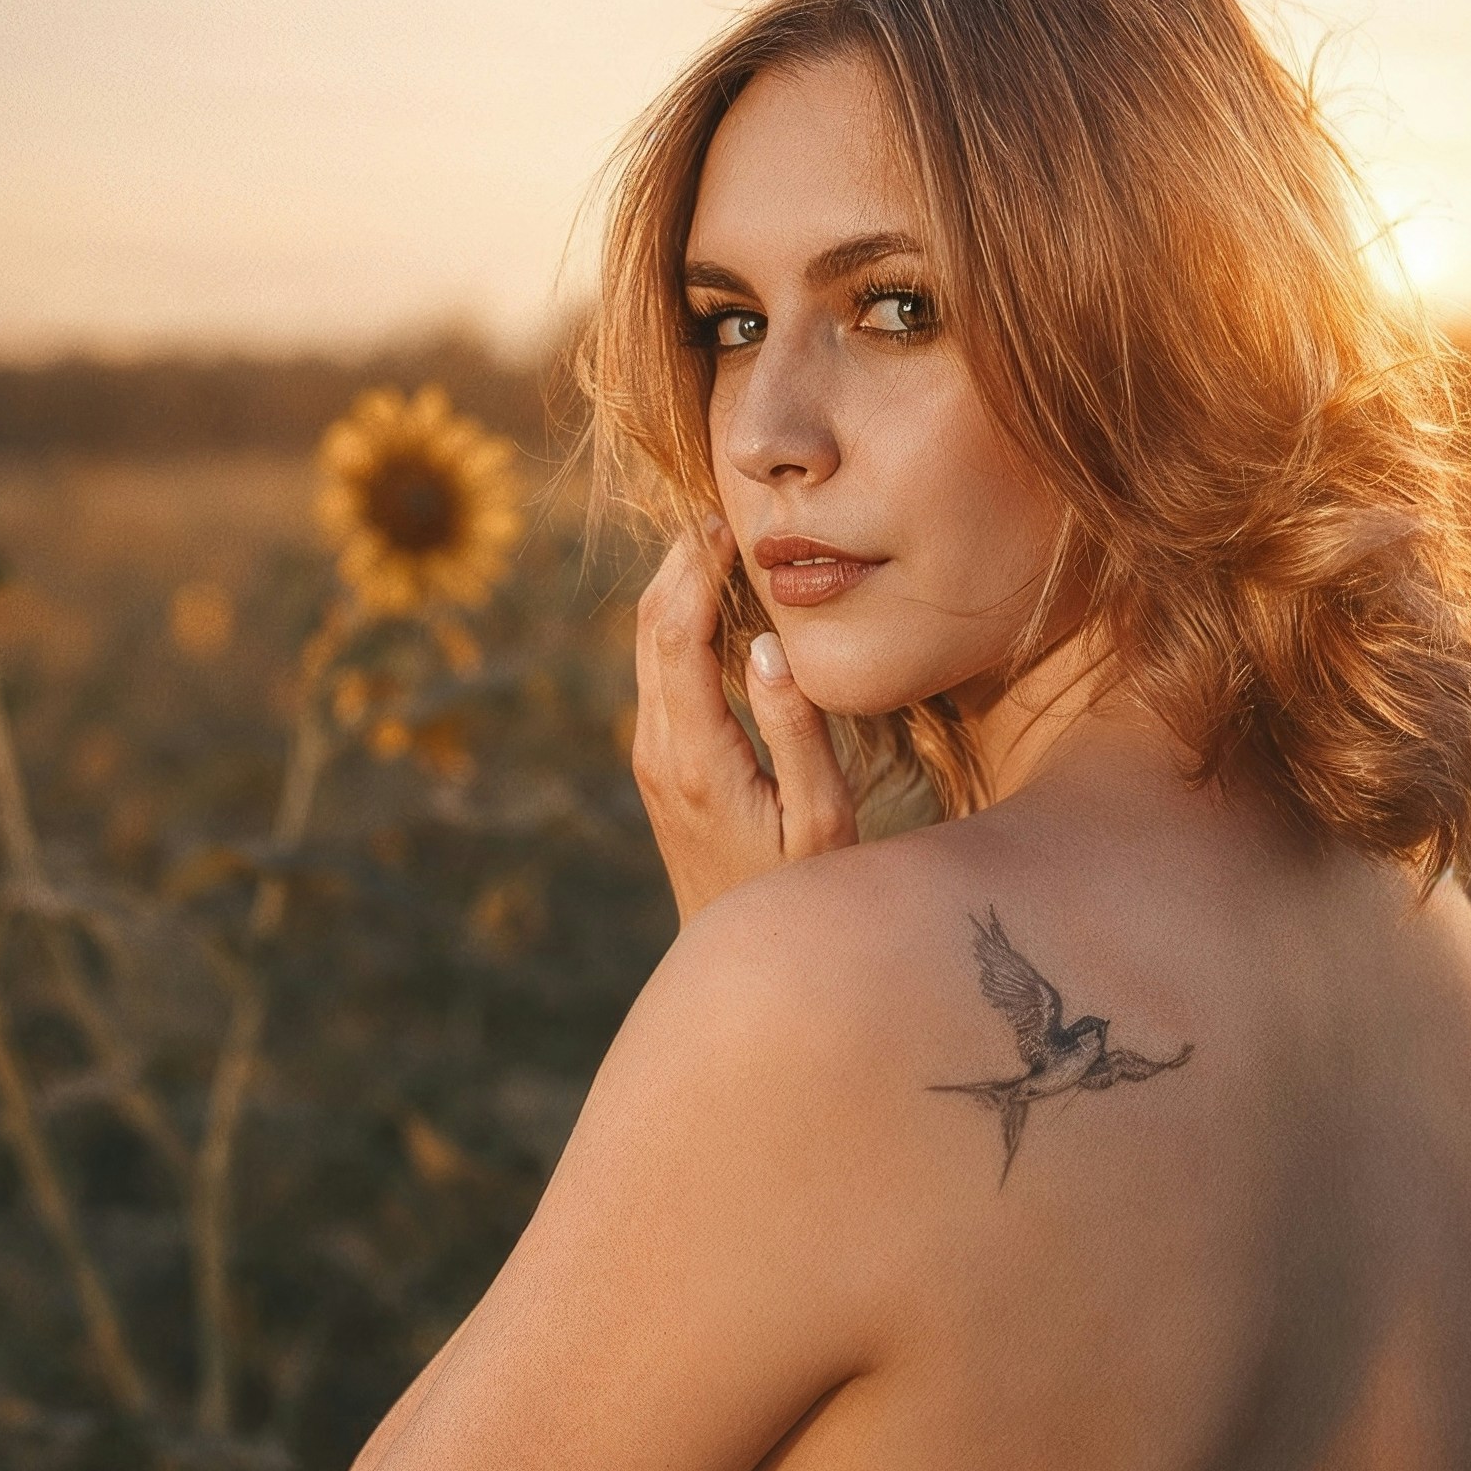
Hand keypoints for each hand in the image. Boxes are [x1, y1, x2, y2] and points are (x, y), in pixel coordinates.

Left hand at [629, 517, 857, 922]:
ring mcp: (650, 756)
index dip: (698, 564)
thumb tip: (766, 646)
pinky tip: (727, 602)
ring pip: (649, 644)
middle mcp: (657, 749)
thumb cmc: (803, 894)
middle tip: (729, 505)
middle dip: (683, 559)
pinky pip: (661, 670)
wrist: (748, 965)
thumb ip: (796, 729)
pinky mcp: (660, 763)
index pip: (677, 630)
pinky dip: (686, 622)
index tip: (734, 518)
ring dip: (681, 586)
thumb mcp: (822, 820)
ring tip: (730, 537)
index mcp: (694, 755)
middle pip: (650, 624)